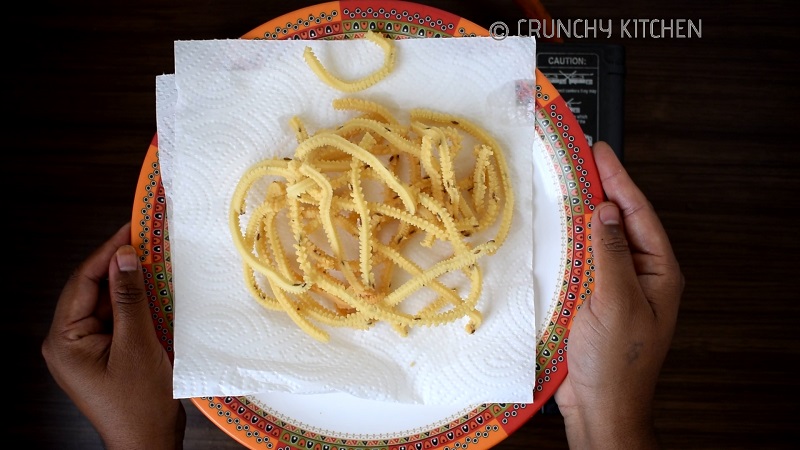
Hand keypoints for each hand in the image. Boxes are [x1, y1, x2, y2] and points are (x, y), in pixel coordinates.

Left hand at [42, 223, 184, 449]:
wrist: (149, 443)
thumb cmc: (139, 403)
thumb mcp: (137, 344)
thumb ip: (129, 298)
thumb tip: (125, 257)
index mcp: (64, 340)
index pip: (83, 282)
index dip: (108, 253)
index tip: (132, 229)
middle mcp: (68, 342)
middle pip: (94, 290)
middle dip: (121, 267)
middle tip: (148, 240)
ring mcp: (86, 349)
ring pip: (108, 303)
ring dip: (132, 286)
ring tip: (157, 262)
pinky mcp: (104, 354)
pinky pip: (118, 320)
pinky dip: (137, 306)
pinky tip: (156, 292)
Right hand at [554, 142, 683, 448]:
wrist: (600, 405)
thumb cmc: (616, 362)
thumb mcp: (617, 302)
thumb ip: (611, 254)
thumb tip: (606, 211)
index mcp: (657, 272)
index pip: (639, 214)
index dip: (619, 180)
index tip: (601, 152)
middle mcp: (640, 274)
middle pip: (621, 220)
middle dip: (604, 188)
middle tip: (584, 158)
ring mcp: (616, 286)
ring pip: (601, 238)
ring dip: (585, 212)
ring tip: (571, 182)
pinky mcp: (593, 298)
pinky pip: (584, 259)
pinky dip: (572, 239)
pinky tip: (559, 227)